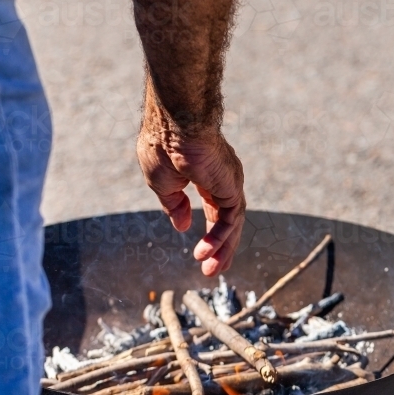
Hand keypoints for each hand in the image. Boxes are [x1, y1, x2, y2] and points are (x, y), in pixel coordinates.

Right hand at [137, 104, 245, 276]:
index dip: (209, 228)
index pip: (212, 205)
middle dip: (220, 246)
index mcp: (202, 172)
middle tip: (213, 269)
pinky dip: (219, 237)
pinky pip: (230, 219)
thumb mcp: (161, 181)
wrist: (174, 123)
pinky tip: (205, 252)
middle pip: (226, 218)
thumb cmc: (162, 144)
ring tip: (210, 271)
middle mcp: (220, 178)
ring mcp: (229, 182)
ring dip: (222, 249)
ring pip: (231, 223)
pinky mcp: (232, 187)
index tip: (200, 248)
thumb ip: (173, 204)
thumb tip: (182, 225)